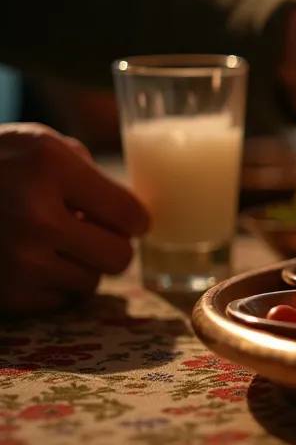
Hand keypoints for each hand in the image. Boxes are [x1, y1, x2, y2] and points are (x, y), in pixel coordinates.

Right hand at [0, 124, 147, 317]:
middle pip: (118, 256)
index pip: (130, 214)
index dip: (134, 219)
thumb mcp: (35, 143)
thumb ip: (86, 171)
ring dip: (79, 266)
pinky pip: (58, 302)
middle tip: (89, 234)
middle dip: (109, 245)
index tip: (126, 219)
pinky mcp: (4, 295)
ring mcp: (16, 261)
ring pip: (90, 282)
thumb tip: (133, 213)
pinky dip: (51, 286)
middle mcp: (35, 217)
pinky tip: (27, 262)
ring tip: (50, 244)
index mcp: (49, 167)